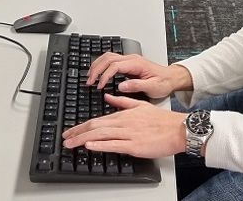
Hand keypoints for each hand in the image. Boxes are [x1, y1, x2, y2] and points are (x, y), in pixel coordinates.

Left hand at [62, 94, 186, 157]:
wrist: (178, 129)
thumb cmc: (162, 120)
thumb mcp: (140, 105)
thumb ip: (123, 101)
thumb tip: (108, 96)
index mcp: (124, 114)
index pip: (98, 119)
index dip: (81, 126)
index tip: (70, 131)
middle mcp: (124, 123)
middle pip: (95, 126)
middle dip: (77, 133)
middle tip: (64, 138)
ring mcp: (129, 134)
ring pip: (101, 134)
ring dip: (83, 139)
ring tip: (70, 144)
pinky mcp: (135, 145)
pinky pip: (114, 144)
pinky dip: (101, 144)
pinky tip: (90, 145)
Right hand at [86, 53, 190, 98]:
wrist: (171, 78)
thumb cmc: (163, 82)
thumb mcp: (153, 87)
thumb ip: (137, 86)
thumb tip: (121, 86)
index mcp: (137, 64)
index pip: (115, 66)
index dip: (105, 75)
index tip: (99, 86)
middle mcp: (132, 59)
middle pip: (108, 58)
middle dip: (96, 69)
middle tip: (89, 81)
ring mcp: (129, 60)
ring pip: (108, 57)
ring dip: (97, 65)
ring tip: (90, 77)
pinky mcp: (128, 64)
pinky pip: (111, 60)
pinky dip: (101, 65)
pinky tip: (98, 73)